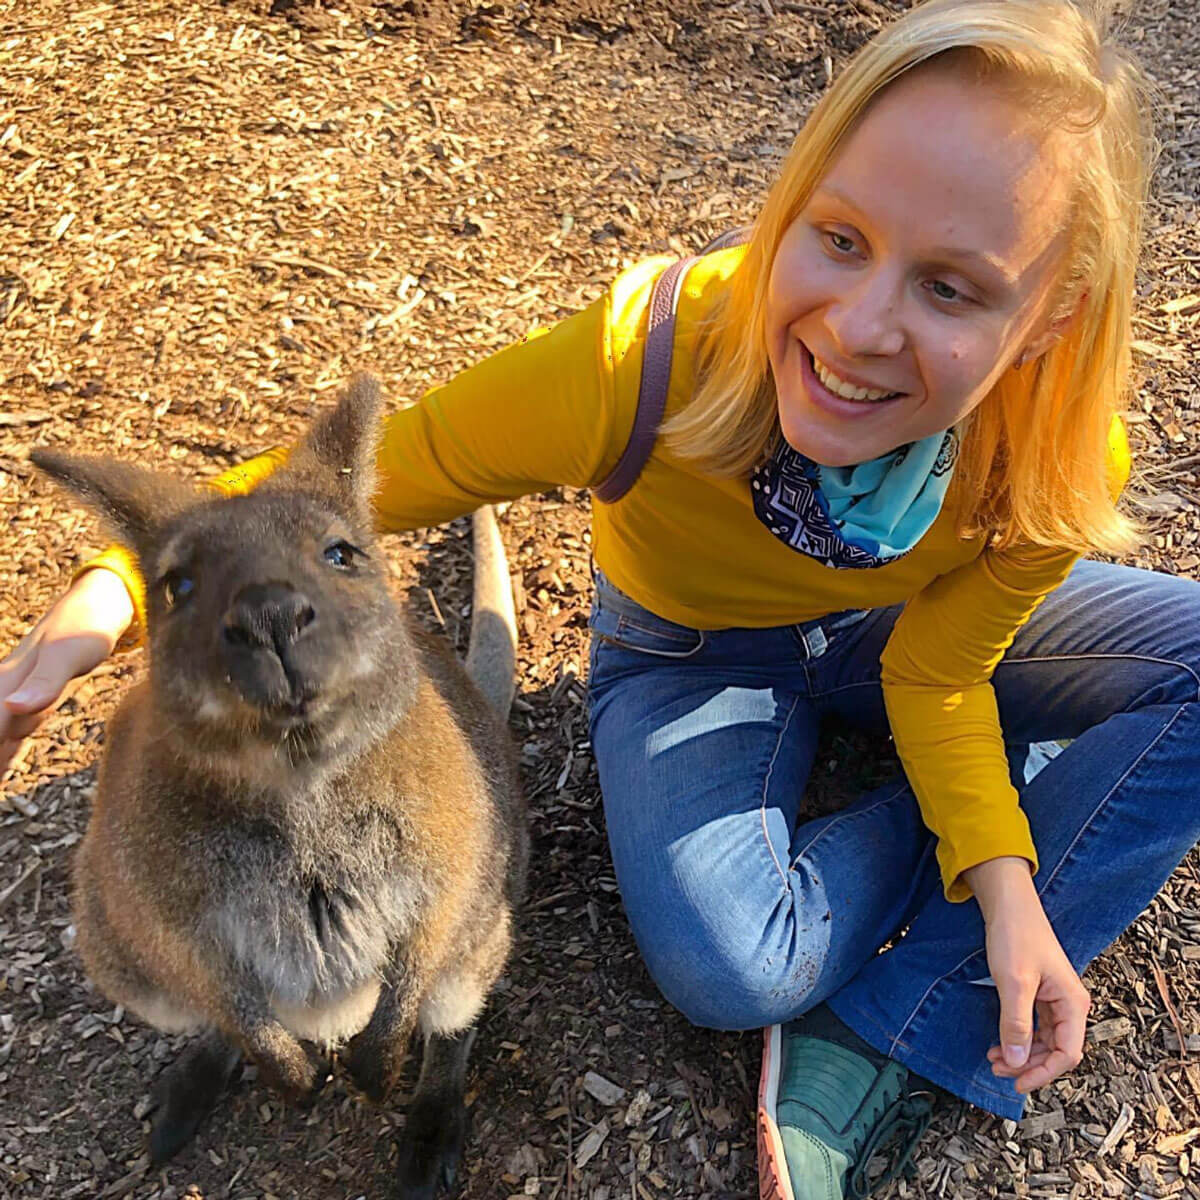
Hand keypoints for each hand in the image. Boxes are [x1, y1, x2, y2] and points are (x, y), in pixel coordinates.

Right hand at [1, 568, 133, 775]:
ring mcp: (19, 696)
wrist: (99, 604)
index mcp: (9, 684)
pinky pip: (12, 737)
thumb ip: (45, 681)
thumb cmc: (86, 626)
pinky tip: (1, 774)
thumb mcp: (69, 652)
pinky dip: (4, 756)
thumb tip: (13, 708)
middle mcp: (7, 691)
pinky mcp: (35, 701)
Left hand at [964, 856, 1089, 1093]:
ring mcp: (1055, 998)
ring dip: (1022, 1053)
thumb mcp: (1014, 983)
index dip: (1043, 1073)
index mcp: (1073, 1003)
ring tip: (994, 1059)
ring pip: (1043, 1039)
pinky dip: (1018, 1036)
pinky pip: (1034, 1025)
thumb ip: (1017, 1024)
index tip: (1017, 1082)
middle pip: (1055, 1050)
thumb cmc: (1016, 935)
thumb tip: (1018, 1061)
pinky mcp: (1040, 992)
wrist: (1008, 903)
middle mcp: (1069, 1003)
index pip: (1067, 1053)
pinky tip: (1000, 1041)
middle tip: (998, 1069)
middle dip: (1028, 1064)